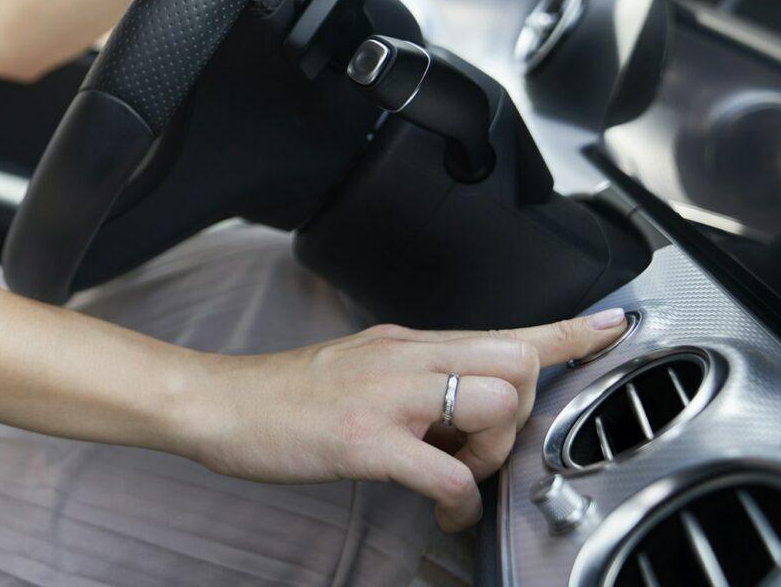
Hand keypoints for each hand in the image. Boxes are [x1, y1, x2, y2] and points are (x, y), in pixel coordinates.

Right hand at [179, 307, 628, 531]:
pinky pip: (449, 471)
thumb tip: (459, 405)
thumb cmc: (284, 395)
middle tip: (480, 446)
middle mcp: (405, 357)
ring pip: (493, 408)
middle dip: (521, 413)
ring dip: (492, 454)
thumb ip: (413, 377)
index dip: (566, 331)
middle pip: (514, 363)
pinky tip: (441, 506)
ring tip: (452, 473)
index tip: (612, 326)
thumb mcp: (358, 366)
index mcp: (405, 342)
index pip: (501, 329)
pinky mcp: (367, 439)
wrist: (220, 403)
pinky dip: (460, 499)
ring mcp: (388, 396)